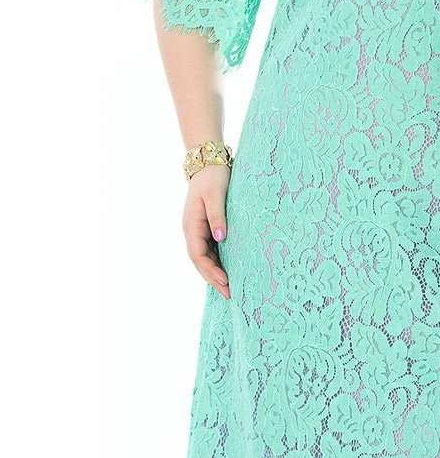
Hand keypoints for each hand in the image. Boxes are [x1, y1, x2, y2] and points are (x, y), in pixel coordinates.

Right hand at [183, 164, 231, 298]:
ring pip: (205, 258)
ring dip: (215, 273)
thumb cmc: (213, 178)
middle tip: (230, 294)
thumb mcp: (216, 195)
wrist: (208, 163)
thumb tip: (220, 238)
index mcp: (191, 225)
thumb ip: (218, 216)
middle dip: (213, 278)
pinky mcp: (207, 228)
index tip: (225, 281)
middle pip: (201, 261)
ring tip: (230, 289)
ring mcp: (198, 230)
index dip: (210, 270)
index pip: (198, 255)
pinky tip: (229, 271)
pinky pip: (211, 250)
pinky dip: (218, 263)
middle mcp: (192, 231)